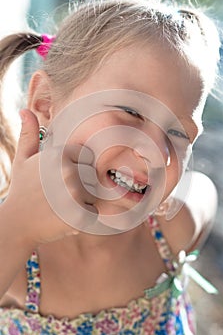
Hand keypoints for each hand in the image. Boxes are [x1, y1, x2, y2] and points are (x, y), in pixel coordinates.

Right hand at [2, 109, 97, 247]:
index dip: (76, 167)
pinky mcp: (78, 215)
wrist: (16, 224)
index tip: (60, 178)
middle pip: (93, 175)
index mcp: (59, 154)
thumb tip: (25, 110)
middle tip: (60, 194)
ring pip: (95, 194)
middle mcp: (68, 171)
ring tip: (62, 204)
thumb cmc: (22, 190)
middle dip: (81, 184)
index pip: (87, 156)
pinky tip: (65, 217)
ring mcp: (74, 194)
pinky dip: (83, 217)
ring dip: (83, 201)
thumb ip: (28, 134)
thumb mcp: (23, 159)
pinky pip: (94, 212)